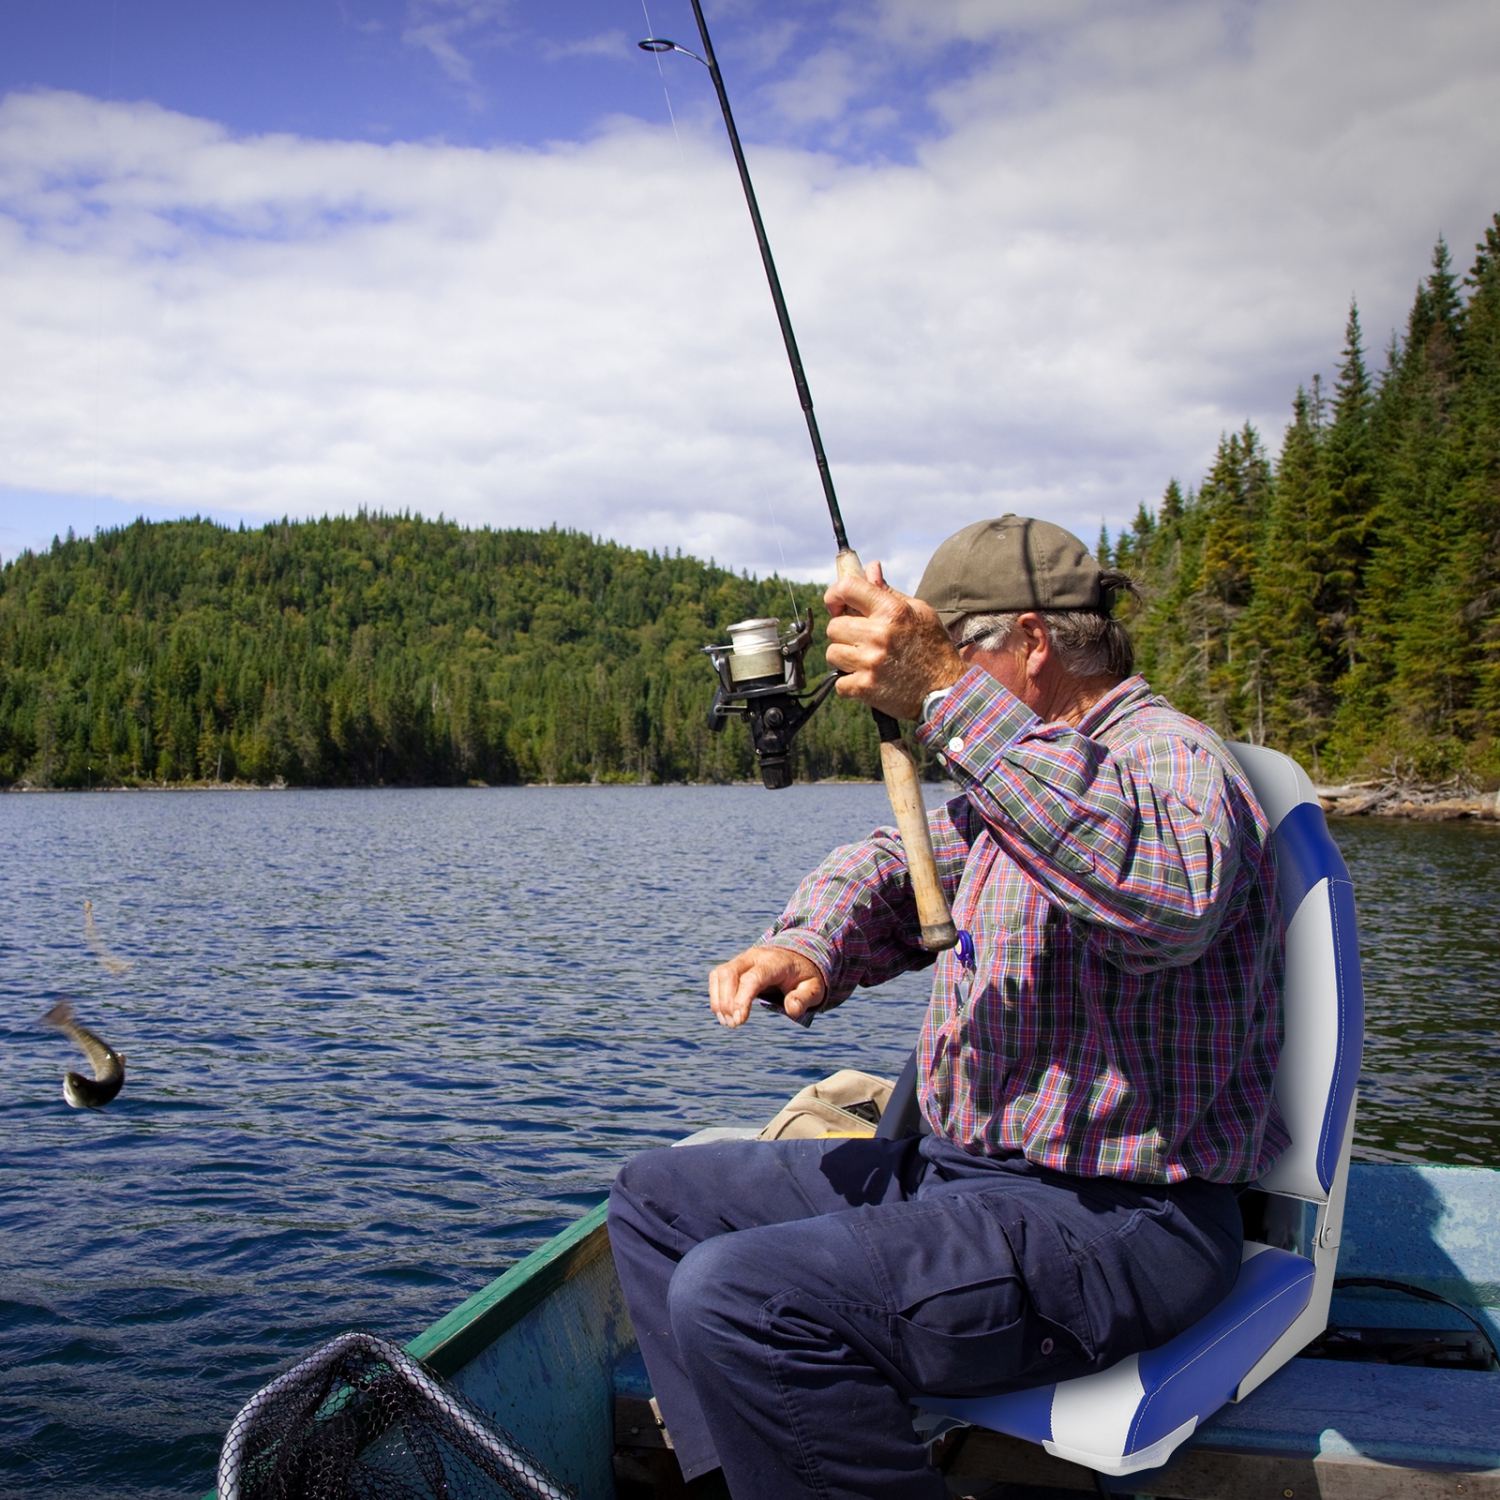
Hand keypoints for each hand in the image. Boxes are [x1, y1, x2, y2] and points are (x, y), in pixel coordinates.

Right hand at [708, 946, 825, 1028]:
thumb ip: (804, 999)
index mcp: (775, 962)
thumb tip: (791, 1009)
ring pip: (720, 974)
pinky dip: (716, 995)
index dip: (742, 1000)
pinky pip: (717, 976)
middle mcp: (755, 956)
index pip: (752, 978)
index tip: (739, 1021)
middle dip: (726, 1001)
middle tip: (733, 1025)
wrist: (796, 959)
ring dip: (718, 1000)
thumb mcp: (813, 989)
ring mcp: (742, 958)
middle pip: (730, 973)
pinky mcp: (734, 964)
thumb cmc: (804, 978)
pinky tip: (723, 1013)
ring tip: (727, 1022)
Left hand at [824, 560, 964, 719]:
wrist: (946, 689)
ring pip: (832, 653)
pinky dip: (849, 684)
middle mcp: (879, 634)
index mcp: (892, 611)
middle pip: (834, 626)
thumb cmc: (932, 648)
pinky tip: (867, 680)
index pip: (847, 588)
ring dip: (845, 659)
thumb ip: (888, 592)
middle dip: (844, 633)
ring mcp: (871, 662)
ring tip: (865, 661)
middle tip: (861, 641)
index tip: (837, 605)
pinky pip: (839, 683)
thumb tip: (870, 568)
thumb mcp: (919, 612)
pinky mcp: (866, 688)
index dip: (835, 595)